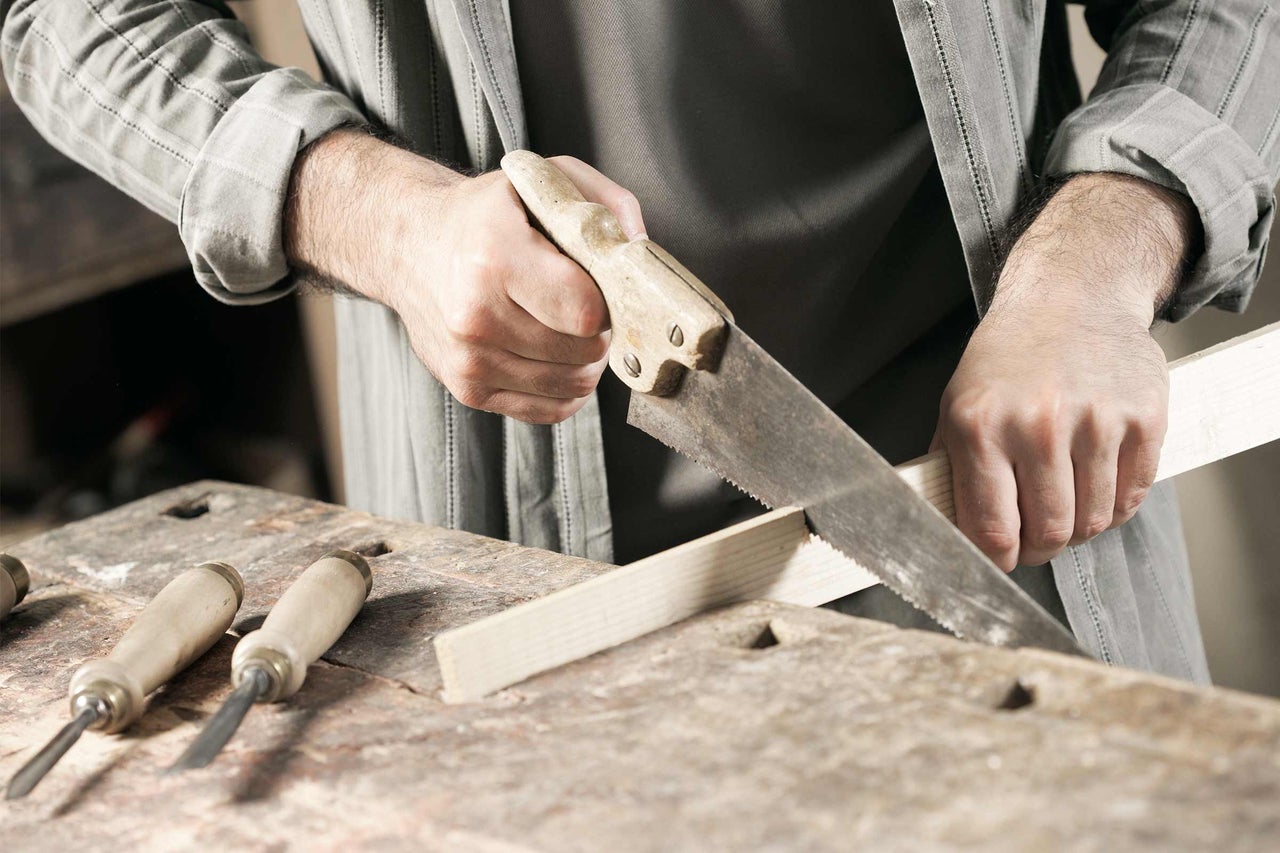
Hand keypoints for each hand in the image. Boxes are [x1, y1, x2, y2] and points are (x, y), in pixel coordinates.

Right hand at [285, 130, 646, 423]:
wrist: (408, 246)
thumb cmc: (483, 215)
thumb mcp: (541, 182)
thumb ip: (604, 204)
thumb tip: (641, 252)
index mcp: (495, 258)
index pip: (584, 311)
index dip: (607, 302)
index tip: (599, 287)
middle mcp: (475, 315)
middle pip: (582, 352)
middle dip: (599, 331)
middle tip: (586, 307)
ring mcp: (469, 359)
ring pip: (572, 385)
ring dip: (586, 362)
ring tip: (570, 329)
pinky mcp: (469, 390)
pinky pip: (549, 409)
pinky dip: (566, 388)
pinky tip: (556, 357)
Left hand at [934, 173, 1198, 569]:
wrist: (1071, 298)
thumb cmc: (1006, 360)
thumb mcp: (957, 404)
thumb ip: (950, 470)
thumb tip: (943, 532)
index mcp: (980, 425)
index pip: (990, 529)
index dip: (997, 560)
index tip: (1000, 562)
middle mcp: (1036, 425)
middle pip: (1047, 533)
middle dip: (1038, 550)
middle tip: (1034, 541)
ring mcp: (1095, 421)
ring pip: (1092, 522)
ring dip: (1077, 531)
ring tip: (1063, 511)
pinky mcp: (1143, 419)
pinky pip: (1132, 498)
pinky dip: (1113, 509)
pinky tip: (1096, 492)